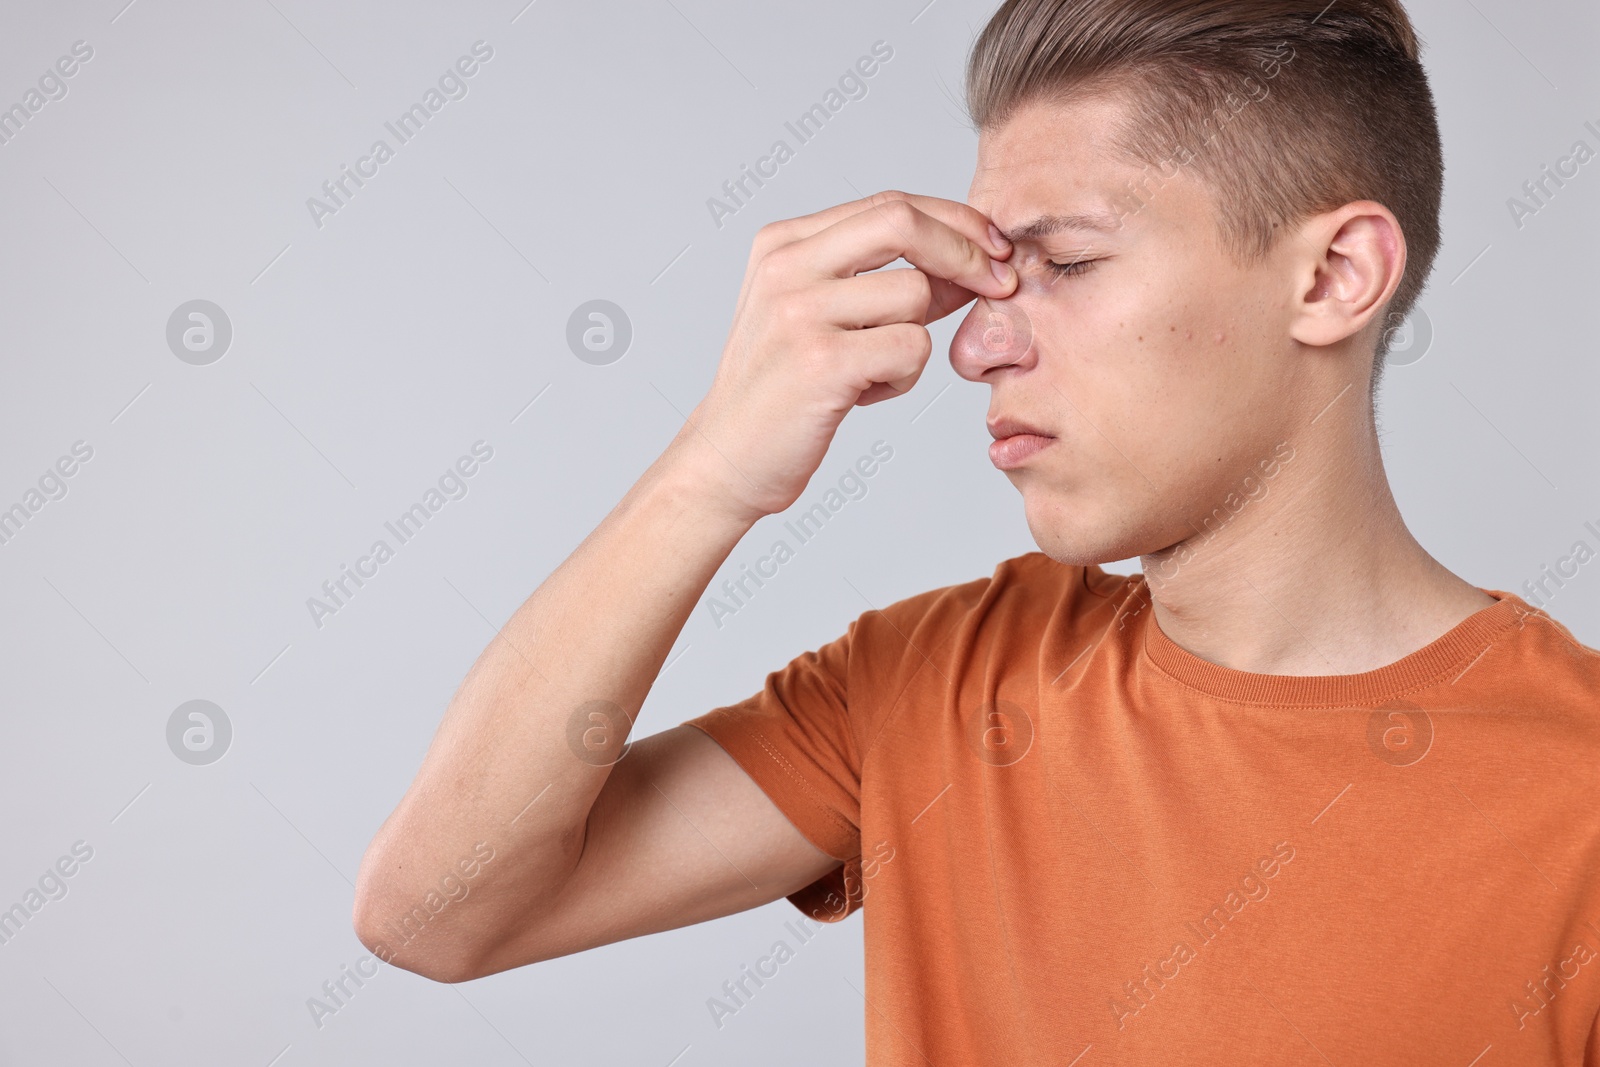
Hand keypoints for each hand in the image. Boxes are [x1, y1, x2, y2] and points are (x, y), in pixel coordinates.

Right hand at [671, 190, 1015, 522]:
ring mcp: (800, 311)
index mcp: (782, 243)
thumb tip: (972, 260)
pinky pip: (911, 348)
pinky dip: (904, 376)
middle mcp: (786, 266)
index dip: (955, 221)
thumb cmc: (780, 390)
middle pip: (902, 221)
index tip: (994, 249)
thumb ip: (877, 278)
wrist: (728, 458)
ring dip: (917, 337)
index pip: (888, 204)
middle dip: (966, 250)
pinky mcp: (822, 361)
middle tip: (1002, 283)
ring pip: (914, 293)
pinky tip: (863, 394)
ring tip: (876, 370)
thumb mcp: (815, 313)